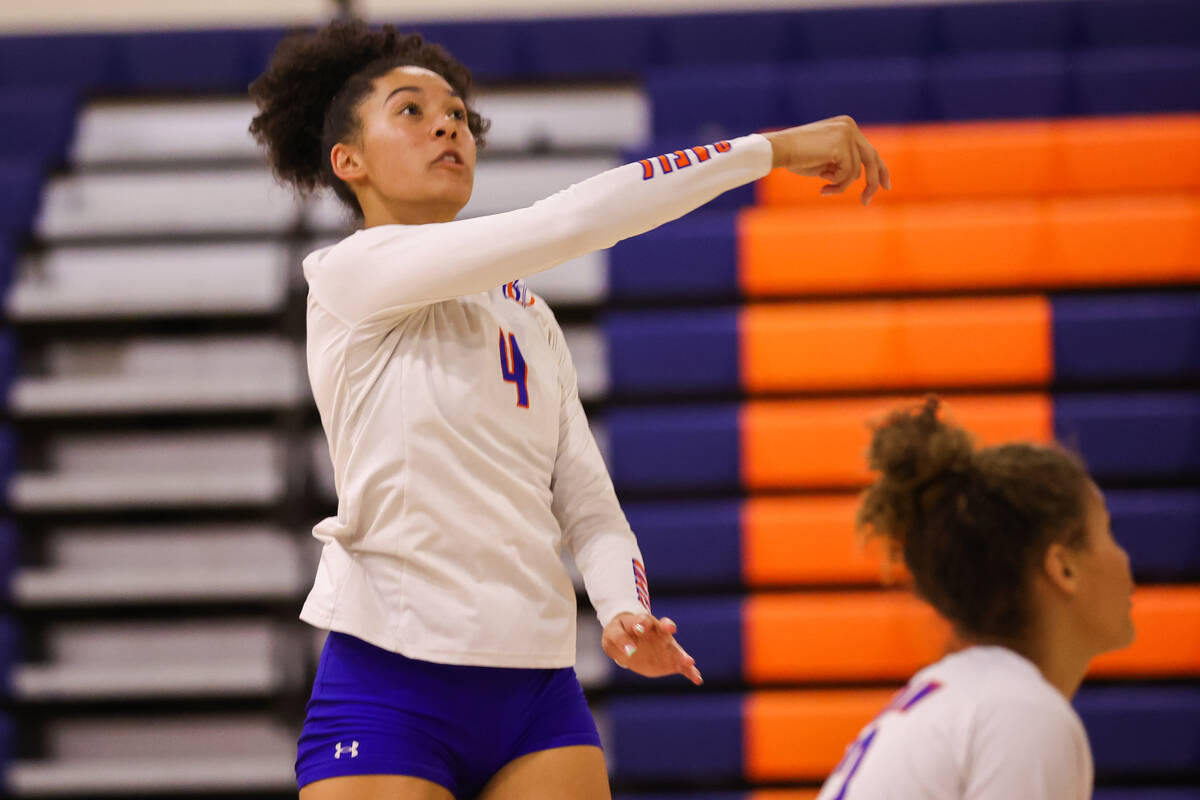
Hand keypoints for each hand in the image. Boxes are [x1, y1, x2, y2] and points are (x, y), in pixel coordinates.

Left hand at [601, 612, 701, 685]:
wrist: (625, 643)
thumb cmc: (618, 634)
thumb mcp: (613, 634)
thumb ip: (620, 640)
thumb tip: (629, 651)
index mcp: (642, 622)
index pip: (644, 620)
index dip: (642, 623)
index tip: (639, 629)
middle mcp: (658, 632)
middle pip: (665, 628)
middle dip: (668, 627)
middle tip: (670, 628)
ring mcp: (666, 646)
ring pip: (677, 649)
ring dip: (683, 655)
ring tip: (689, 662)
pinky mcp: (670, 661)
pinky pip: (683, 667)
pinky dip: (691, 672)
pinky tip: (697, 679)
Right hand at [762, 115, 890, 205]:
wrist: (779, 149)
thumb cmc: (796, 157)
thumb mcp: (825, 159)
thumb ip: (842, 162)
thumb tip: (858, 177)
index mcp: (846, 127)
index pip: (869, 150)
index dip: (880, 169)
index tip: (886, 186)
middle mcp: (850, 127)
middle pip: (871, 158)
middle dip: (873, 182)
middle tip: (867, 201)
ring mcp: (847, 134)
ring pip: (856, 171)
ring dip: (840, 185)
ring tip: (824, 186)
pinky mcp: (842, 145)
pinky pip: (848, 174)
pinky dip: (836, 183)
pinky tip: (821, 180)